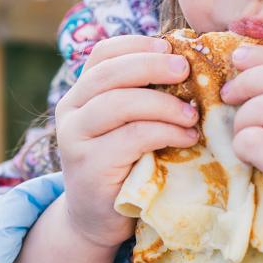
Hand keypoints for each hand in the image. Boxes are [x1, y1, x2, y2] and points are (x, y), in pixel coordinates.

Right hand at [54, 35, 198, 248]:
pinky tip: (187, 138)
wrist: (96, 218)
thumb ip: (142, 96)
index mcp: (80, 93)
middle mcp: (70, 111)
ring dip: (163, 103)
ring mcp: (75, 138)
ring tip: (192, 114)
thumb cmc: (124, 165)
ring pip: (120, 103)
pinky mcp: (89, 166)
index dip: (137, 44)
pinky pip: (132, 137)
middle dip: (152, 65)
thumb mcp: (127, 125)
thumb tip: (188, 63)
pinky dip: (165, 132)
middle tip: (186, 69)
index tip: (170, 45)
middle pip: (110, 73)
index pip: (102, 54)